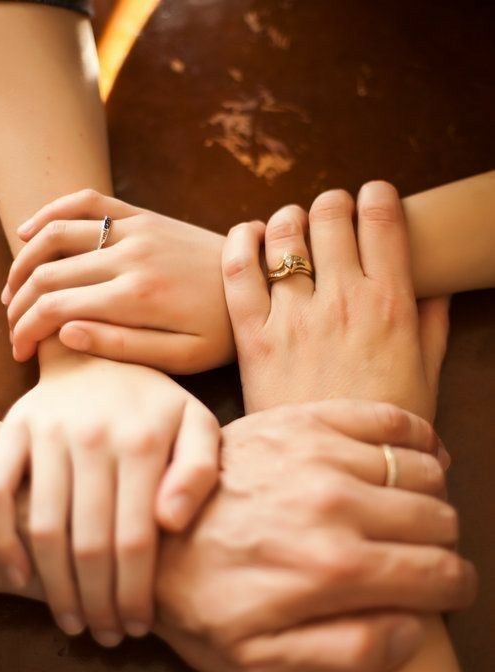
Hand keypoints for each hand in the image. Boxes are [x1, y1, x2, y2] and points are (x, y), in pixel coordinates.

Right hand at [0, 355, 218, 644]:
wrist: (101, 354)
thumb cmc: (156, 403)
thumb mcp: (198, 424)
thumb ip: (198, 471)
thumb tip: (171, 524)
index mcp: (142, 442)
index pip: (135, 540)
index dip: (133, 593)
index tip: (137, 626)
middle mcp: (90, 438)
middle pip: (88, 544)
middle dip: (98, 602)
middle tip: (106, 635)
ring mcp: (46, 434)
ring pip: (43, 529)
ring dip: (54, 587)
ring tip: (73, 621)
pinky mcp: (14, 431)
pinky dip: (2, 541)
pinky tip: (21, 578)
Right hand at [3, 190, 232, 371]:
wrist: (262, 281)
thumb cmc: (224, 330)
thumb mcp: (182, 356)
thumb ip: (121, 346)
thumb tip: (64, 332)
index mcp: (136, 297)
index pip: (55, 307)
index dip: (26, 330)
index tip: (20, 352)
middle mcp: (130, 256)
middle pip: (48, 273)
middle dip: (18, 304)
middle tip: (13, 330)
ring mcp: (136, 229)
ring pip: (57, 234)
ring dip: (24, 261)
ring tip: (12, 291)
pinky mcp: (144, 215)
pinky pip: (86, 201)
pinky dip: (51, 211)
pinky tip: (28, 231)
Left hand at [155, 401, 474, 671]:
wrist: (146, 534)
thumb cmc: (200, 605)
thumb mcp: (259, 666)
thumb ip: (346, 658)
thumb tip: (412, 628)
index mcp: (334, 569)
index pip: (438, 573)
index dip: (454, 586)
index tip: (447, 589)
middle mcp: (336, 503)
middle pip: (437, 518)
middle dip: (442, 544)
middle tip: (422, 555)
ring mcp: (318, 454)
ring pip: (420, 468)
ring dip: (429, 493)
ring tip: (413, 511)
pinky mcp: (300, 422)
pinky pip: (384, 418)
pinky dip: (413, 436)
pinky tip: (410, 456)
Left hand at [221, 181, 448, 418]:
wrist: (334, 470)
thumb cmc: (384, 425)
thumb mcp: (426, 375)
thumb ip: (432, 324)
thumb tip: (437, 286)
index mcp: (390, 304)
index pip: (382, 218)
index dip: (377, 197)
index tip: (373, 200)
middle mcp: (342, 300)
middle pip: (330, 215)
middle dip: (332, 203)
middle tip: (330, 215)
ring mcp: (293, 317)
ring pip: (283, 234)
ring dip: (288, 219)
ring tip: (291, 228)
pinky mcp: (253, 337)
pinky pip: (237, 270)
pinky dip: (240, 241)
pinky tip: (249, 236)